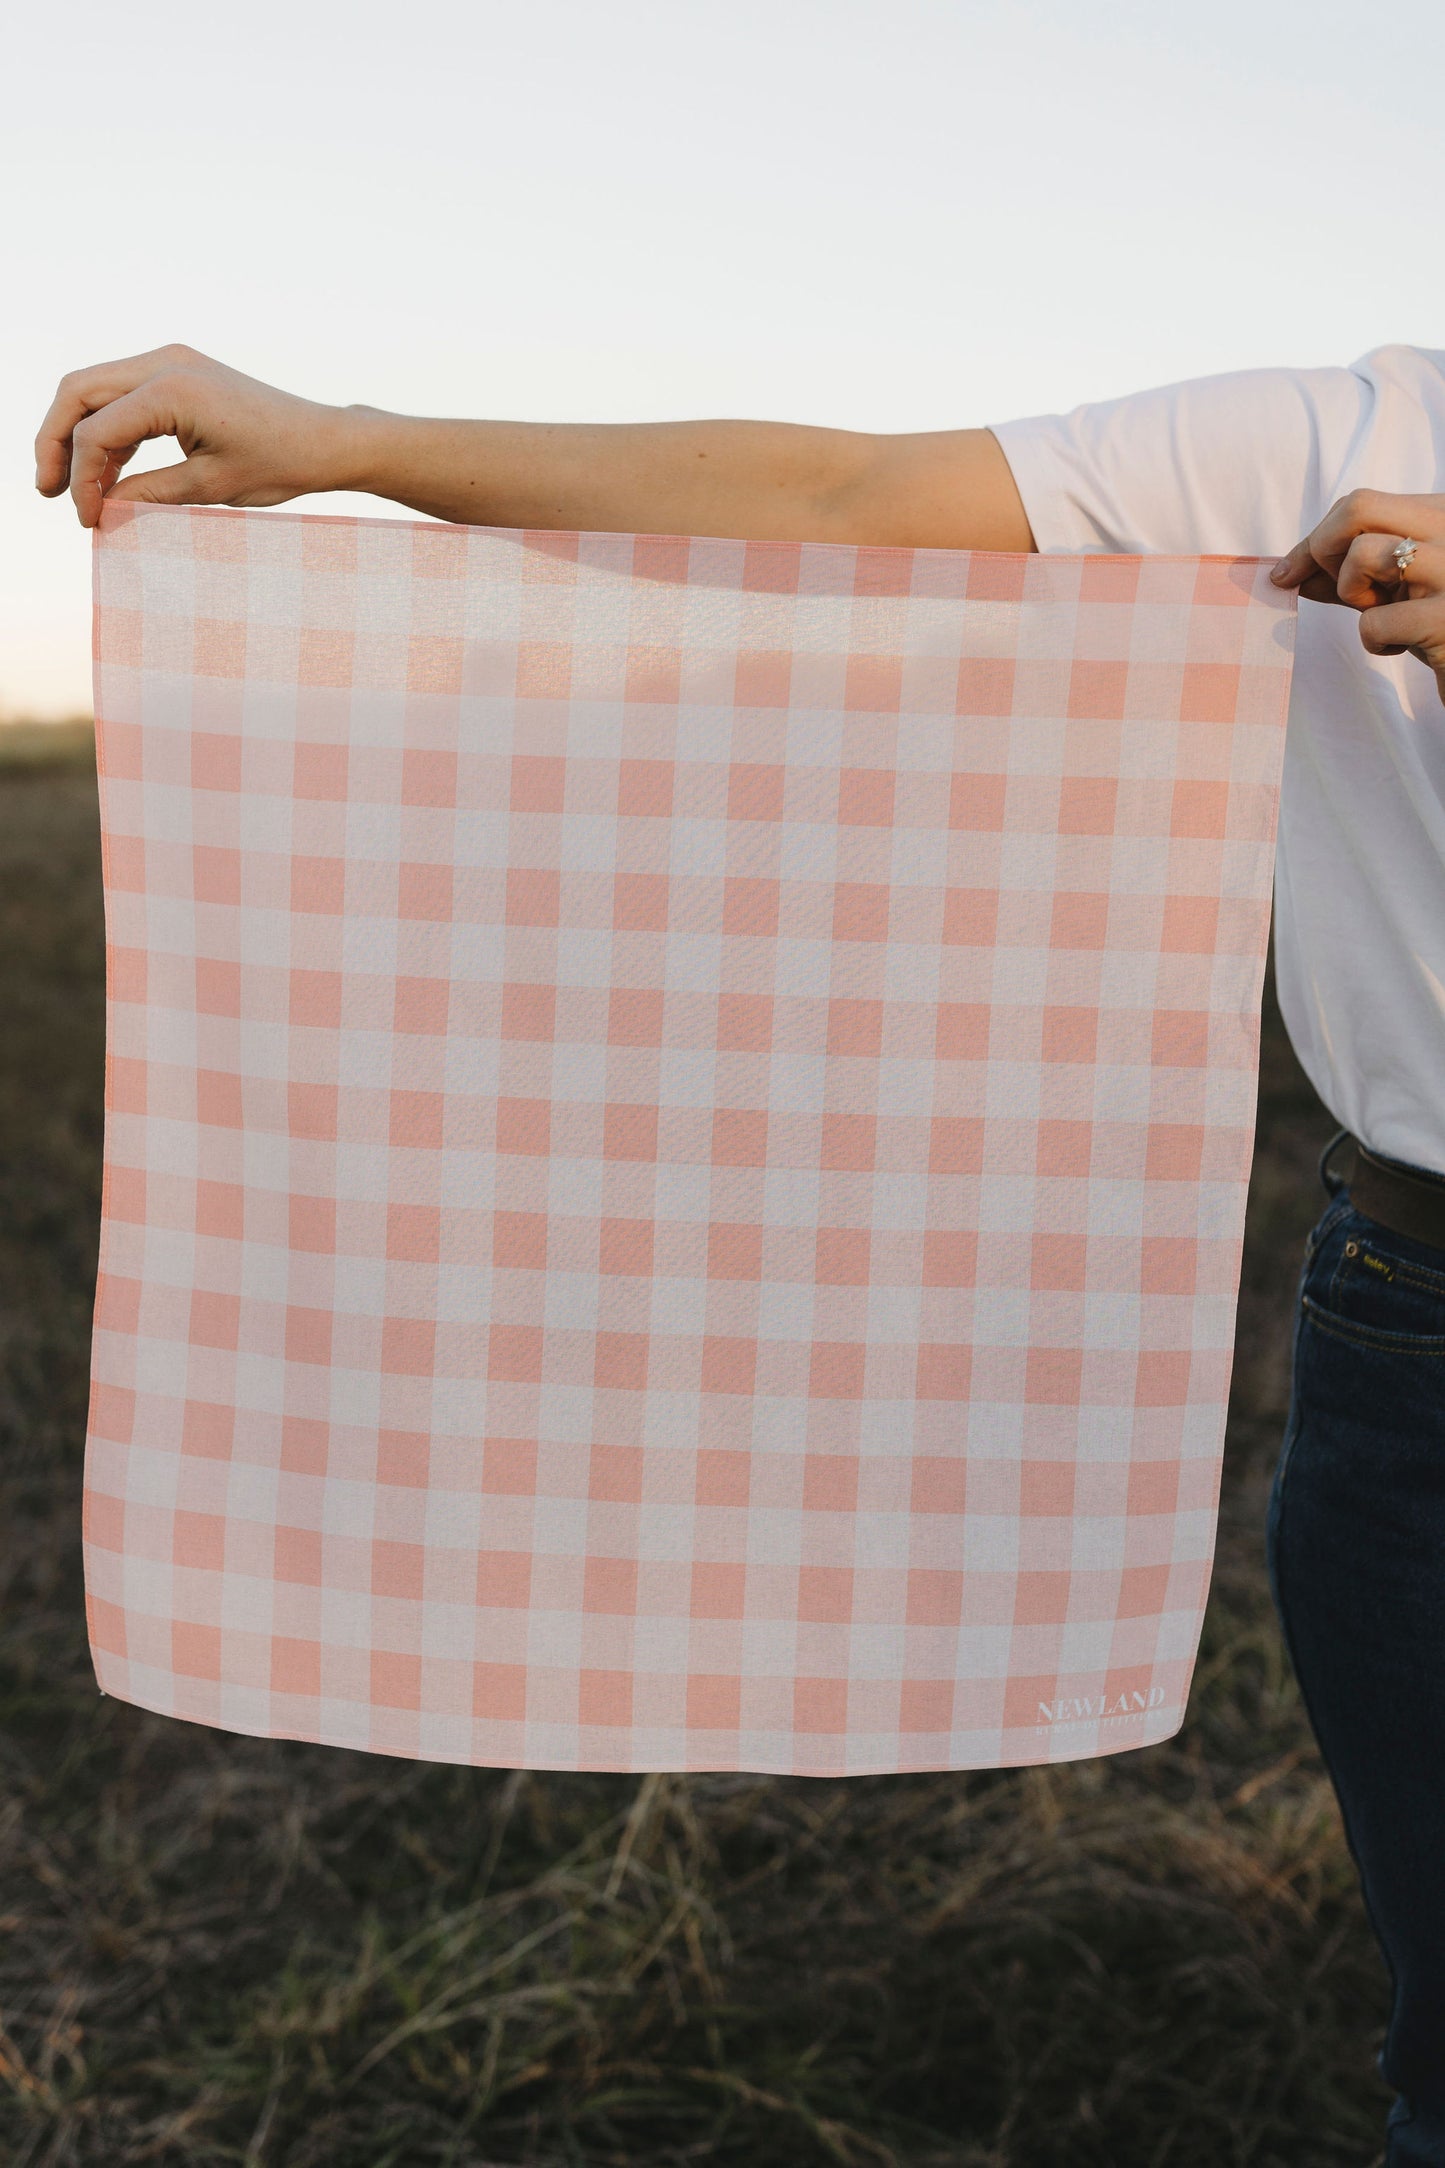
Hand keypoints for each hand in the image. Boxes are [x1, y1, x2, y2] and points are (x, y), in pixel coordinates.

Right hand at [33, 344, 360, 528]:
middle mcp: (164, 363)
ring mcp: (169, 362)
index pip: (97, 431)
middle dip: (56, 442)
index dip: (82, 478)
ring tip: (72, 489)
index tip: (89, 520)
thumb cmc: (279, 464)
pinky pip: (123, 396)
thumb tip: (101, 509)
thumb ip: (148, 495)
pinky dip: (108, 431)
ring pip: (94, 390)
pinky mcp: (177, 373)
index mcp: (173, 388)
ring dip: (78, 436)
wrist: (323, 440)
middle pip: (78, 393)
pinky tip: (109, 475)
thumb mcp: (209, 489)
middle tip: (48, 492)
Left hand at [1271, 489, 1444, 704]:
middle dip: (1324, 549)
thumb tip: (1285, 571)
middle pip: (1359, 507)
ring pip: (1363, 554)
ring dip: (1352, 593)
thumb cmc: (1430, 622)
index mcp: (1439, 513)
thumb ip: (1341, 573)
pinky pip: (1374, 621)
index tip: (1295, 573)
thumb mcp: (1388, 588)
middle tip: (1337, 587)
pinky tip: (1400, 645)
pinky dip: (1373, 640)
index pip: (1360, 504)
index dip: (1318, 540)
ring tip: (1380, 612)